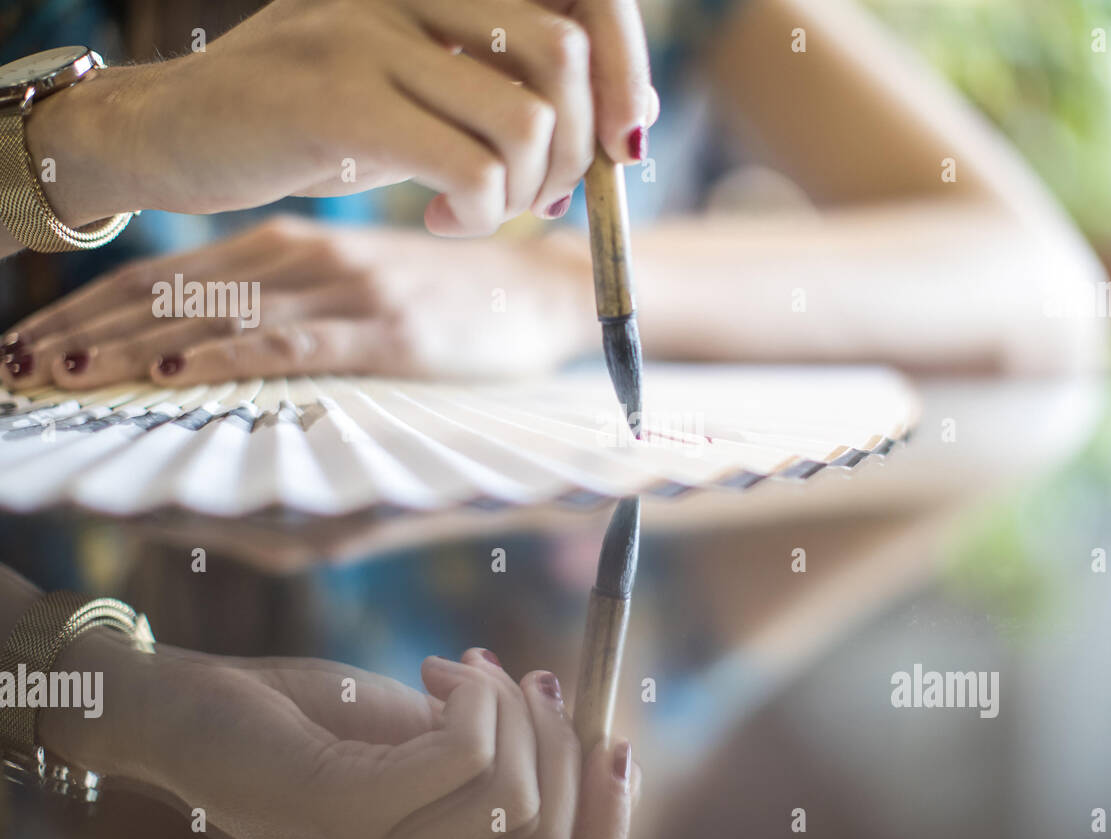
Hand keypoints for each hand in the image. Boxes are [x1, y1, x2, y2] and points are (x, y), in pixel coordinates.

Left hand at [2, 217, 597, 388]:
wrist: (540, 289)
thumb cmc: (444, 299)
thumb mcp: (353, 286)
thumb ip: (286, 305)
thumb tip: (206, 344)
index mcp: (287, 248)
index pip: (165, 277)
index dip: (88, 311)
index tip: (28, 346)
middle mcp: (303, 260)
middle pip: (168, 296)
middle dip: (83, 334)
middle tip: (14, 369)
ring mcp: (344, 293)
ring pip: (213, 318)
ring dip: (128, 347)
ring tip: (60, 376)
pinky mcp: (387, 331)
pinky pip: (292, 343)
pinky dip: (228, 354)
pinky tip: (175, 371)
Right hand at [26, 0, 658, 235]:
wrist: (173, 131)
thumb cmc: (306, 116)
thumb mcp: (413, 83)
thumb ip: (501, 82)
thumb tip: (627, 114)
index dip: (625, 71)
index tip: (618, 144)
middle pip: (566, 54)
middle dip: (579, 148)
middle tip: (542, 196)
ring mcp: (369, 37)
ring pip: (524, 121)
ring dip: (525, 191)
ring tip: (481, 210)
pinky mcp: (338, 103)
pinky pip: (468, 170)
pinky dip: (475, 215)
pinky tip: (438, 219)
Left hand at [43, 634, 640, 838]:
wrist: (187, 709)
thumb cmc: (307, 724)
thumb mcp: (416, 739)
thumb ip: (486, 751)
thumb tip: (568, 717)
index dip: (606, 820)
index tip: (617, 744)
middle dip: (563, 745)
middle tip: (530, 678)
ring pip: (513, 794)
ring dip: (510, 706)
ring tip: (463, 668)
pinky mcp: (344, 812)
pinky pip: (463, 754)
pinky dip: (474, 695)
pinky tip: (435, 670)